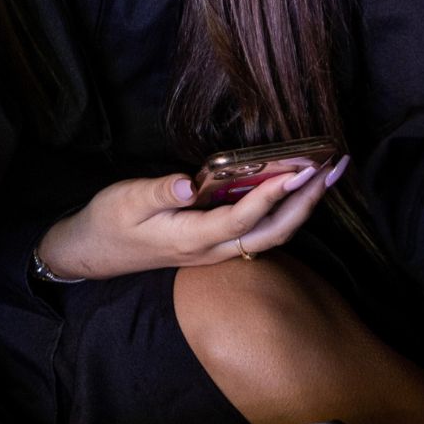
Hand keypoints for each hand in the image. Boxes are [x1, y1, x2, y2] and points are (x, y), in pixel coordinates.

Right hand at [37, 158, 347, 281]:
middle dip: (304, 205)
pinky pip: (259, 234)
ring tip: (322, 180)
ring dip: (300, 210)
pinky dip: (282, 213)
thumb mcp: (126, 200)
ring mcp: (216, 251)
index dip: (270, 197)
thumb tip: (188, 183)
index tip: (295, 172)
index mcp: (191, 238)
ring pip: (270, 237)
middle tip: (328, 173)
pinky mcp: (215, 244)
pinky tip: (290, 193)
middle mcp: (212, 250)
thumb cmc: (109, 221)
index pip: (242, 220)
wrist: (95, 250)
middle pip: (271, 234)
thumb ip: (159, 192)